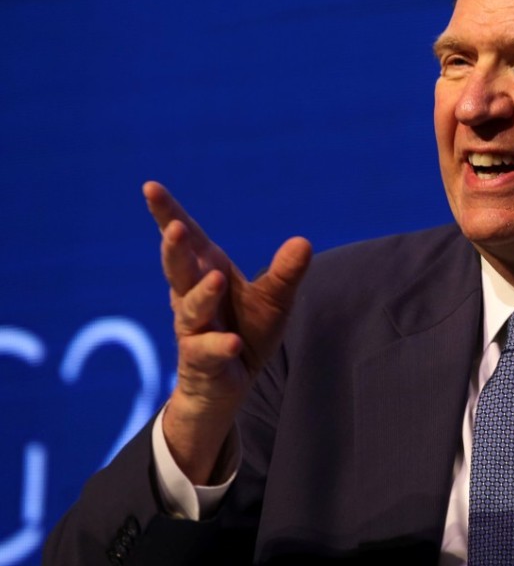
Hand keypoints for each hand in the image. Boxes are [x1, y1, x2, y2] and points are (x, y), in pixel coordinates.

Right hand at [143, 181, 311, 483]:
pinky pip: (209, 352)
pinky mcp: (202, 362)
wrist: (229, 386)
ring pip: (191, 310)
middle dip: (175, 250)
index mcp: (206, 273)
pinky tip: (233, 343)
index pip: (187, 241)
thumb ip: (285, 272)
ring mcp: (193, 330)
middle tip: (175, 228)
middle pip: (179, 270)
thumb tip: (303, 241)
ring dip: (201, 294)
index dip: (167, 214)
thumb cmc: (246, 331)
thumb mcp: (273, 300)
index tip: (150, 186)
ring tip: (216, 279)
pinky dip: (220, 346)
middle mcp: (192, 298)